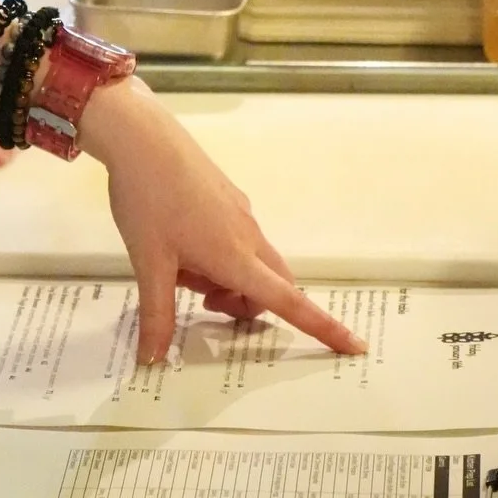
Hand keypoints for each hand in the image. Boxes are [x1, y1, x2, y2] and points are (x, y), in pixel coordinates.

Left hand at [78, 77, 365, 364]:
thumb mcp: (148, 263)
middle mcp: (247, 235)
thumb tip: (152, 360)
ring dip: (226, 279)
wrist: (142, 137)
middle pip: (271, 286)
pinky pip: (236, 238)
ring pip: (250, 262)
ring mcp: (239, 212)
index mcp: (236, 256)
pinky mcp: (226, 197)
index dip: (324, 328)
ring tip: (177, 268)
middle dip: (248, 305)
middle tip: (203, 302)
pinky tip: (177, 241)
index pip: (289, 302)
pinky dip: (218, 255)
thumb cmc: (147, 199)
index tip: (356, 346)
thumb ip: (156, 315)